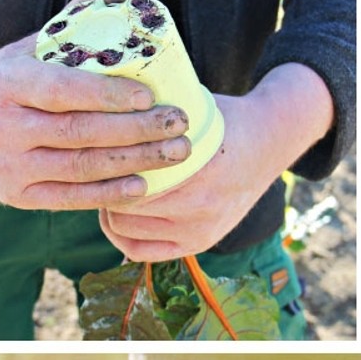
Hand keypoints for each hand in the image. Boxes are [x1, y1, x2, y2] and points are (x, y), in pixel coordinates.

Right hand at [0, 14, 191, 210]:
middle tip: (179, 123)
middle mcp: (1, 126)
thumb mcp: (30, 46)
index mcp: (4, 82)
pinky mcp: (18, 196)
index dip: (109, 95)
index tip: (150, 95)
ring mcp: (8, 166)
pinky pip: (72, 197)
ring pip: (83, 167)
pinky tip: (144, 182)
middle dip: (139, 130)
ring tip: (176, 151)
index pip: (63, 90)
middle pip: (81, 132)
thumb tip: (132, 3)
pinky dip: (111, 192)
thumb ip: (77, 26)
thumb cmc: (9, 77)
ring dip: (137, 161)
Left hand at [98, 63, 332, 260]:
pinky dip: (123, 236)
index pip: (124, 176)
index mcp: (197, 171)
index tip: (93, 148)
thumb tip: (98, 107)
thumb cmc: (221, 120)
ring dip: (111, 208)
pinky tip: (120, 215)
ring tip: (110, 187)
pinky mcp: (199, 243)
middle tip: (95, 168)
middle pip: (120, 204)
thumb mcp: (188, 109)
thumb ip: (149, 118)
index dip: (100, 161)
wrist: (267, 146)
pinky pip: (142, 252)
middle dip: (102, 185)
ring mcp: (200, 230)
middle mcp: (199, 208)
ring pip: (124, 229)